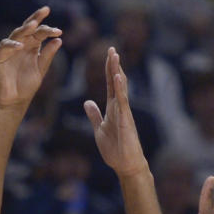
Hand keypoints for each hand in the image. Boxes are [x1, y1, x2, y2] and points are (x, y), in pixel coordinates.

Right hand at [0, 7, 61, 111]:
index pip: (39, 32)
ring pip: (16, 34)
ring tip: (33, 25)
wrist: (14, 100)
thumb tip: (59, 40)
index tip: (59, 31)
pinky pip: (4, 47)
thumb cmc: (27, 85)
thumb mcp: (41, 69)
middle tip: (45, 11)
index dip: (48, 29)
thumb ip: (48, 55)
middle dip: (36, 18)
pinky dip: (11, 45)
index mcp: (31, 46)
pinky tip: (20, 45)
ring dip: (24, 29)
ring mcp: (8, 49)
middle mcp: (20, 44)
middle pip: (28, 28)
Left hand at [84, 46, 147, 177]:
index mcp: (113, 108)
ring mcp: (124, 112)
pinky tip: (117, 77)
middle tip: (112, 48)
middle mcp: (120, 107)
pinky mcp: (126, 120)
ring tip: (115, 56)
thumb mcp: (99, 129)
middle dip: (114, 65)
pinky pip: (123, 101)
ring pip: (121, 88)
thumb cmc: (115, 149)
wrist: (125, 165)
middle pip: (116, 81)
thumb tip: (87, 102)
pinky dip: (120, 89)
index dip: (108, 69)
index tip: (108, 54)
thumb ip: (94, 115)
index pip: (110, 84)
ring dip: (117, 72)